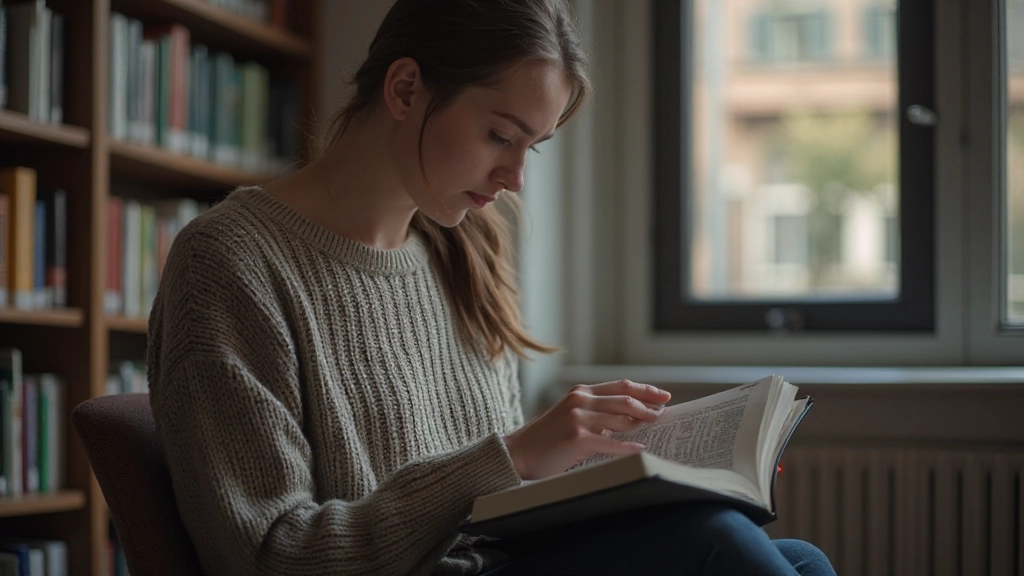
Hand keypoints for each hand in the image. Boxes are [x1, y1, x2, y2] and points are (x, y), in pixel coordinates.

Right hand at [501, 380, 671, 479]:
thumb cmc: (547, 438)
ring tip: (657, 427)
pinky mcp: (578, 438)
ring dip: (643, 422)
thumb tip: (631, 418)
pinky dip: (629, 446)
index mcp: (580, 392)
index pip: (621, 385)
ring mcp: (579, 418)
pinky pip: (612, 442)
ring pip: (622, 418)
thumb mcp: (571, 415)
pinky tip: (641, 449)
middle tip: (665, 412)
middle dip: (649, 405)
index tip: (663, 395)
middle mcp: (581, 400)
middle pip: (626, 398)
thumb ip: (596, 412)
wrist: (519, 452)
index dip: (645, 389)